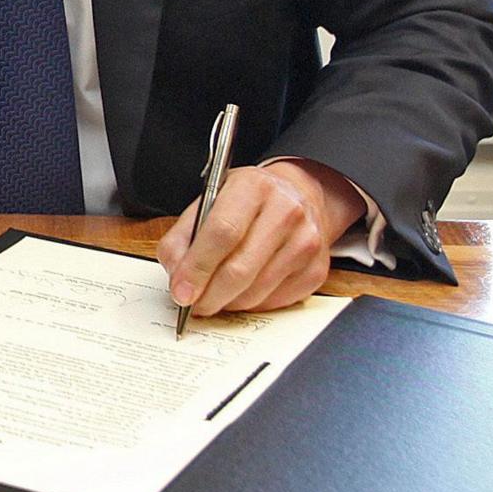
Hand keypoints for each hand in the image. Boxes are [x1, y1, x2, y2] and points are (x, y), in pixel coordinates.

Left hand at [157, 158, 365, 317]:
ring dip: (227, 302)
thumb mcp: (209, 201)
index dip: (197, 267)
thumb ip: (183, 236)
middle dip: (209, 295)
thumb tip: (176, 275)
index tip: (181, 291)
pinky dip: (250, 304)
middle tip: (192, 304)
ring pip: (256, 291)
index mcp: (253, 187)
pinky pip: (274, 301)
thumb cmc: (248, 202)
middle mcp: (286, 211)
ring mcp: (306, 242)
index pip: (222, 232)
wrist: (300, 198)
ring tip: (213, 296)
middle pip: (240, 268)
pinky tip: (241, 292)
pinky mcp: (316, 270)